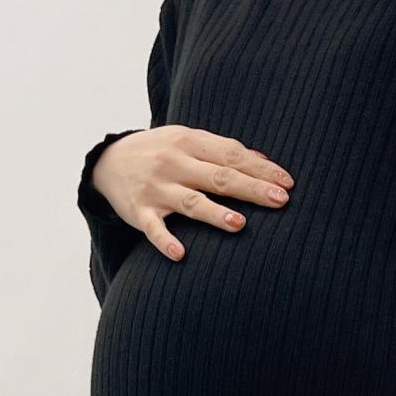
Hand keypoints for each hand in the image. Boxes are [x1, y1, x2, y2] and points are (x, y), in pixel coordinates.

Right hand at [93, 126, 292, 261]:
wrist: (107, 161)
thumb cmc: (160, 152)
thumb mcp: (188, 140)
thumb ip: (223, 150)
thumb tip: (264, 162)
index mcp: (189, 142)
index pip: (231, 155)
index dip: (260, 169)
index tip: (288, 183)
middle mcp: (174, 163)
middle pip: (219, 177)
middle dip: (251, 189)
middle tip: (280, 201)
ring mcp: (156, 189)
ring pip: (190, 202)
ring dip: (214, 213)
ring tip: (239, 223)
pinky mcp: (139, 212)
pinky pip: (153, 229)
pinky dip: (165, 241)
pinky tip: (181, 254)